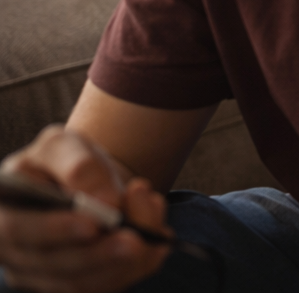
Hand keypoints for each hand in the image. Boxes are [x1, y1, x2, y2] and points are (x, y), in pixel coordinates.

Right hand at [0, 125, 169, 292]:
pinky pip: (104, 286)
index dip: (54, 230)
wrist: (82, 181)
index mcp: (3, 211)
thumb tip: (104, 200)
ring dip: (121, 264)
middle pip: (53, 265)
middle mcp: (16, 251)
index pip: (17, 230)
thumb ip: (79, 165)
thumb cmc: (64, 161)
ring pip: (80, 283)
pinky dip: (135, 268)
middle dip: (97, 254)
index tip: (92, 224)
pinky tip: (156, 242)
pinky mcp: (73, 283)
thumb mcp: (65, 145)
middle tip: (134, 240)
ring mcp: (43, 273)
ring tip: (152, 234)